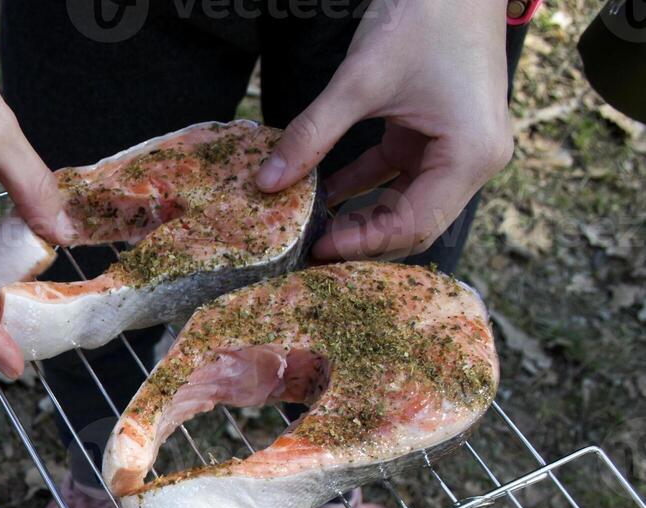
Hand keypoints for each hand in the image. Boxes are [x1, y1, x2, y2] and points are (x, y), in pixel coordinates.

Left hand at [256, 0, 513, 260]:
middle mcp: (475, 159)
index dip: (362, 244)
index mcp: (470, 154)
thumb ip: (312, 134)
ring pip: (407, 203)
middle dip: (361, 238)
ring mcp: (460, 147)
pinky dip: (364, 185)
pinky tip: (322, 193)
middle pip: (414, 223)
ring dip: (360, 215)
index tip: (313, 250)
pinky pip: (400, 174)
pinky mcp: (440, 133)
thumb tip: (266, 182)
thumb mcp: (359, 81)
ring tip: (310, 226)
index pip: (414, 225)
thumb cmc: (423, 15)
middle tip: (307, 248)